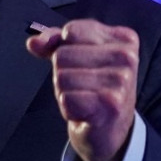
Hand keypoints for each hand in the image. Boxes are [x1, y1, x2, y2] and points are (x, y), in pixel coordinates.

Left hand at [26, 19, 139, 160]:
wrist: (110, 130)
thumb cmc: (94, 88)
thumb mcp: (77, 55)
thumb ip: (54, 42)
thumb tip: (34, 42)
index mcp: (123, 39)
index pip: (71, 31)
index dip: (64, 49)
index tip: (83, 64)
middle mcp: (127, 57)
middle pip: (62, 55)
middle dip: (64, 74)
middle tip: (83, 87)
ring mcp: (121, 80)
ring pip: (62, 77)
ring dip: (65, 92)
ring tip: (84, 99)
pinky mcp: (111, 104)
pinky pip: (66, 98)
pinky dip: (68, 108)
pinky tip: (85, 112)